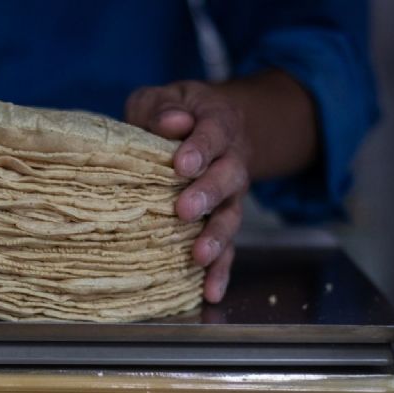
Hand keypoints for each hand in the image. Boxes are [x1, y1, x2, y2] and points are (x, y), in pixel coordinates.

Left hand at [125, 81, 250, 302]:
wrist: (211, 124)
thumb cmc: (175, 113)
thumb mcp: (162, 98)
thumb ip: (161, 107)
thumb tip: (173, 122)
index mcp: (217, 124)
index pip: (213, 133)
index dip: (200, 148)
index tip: (182, 163)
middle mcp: (231, 161)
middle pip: (228, 178)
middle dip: (208, 194)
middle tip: (185, 210)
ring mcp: (231, 195)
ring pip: (231, 215)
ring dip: (217, 237)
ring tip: (200, 256)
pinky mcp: (223, 221)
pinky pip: (229, 247)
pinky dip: (222, 270)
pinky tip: (211, 292)